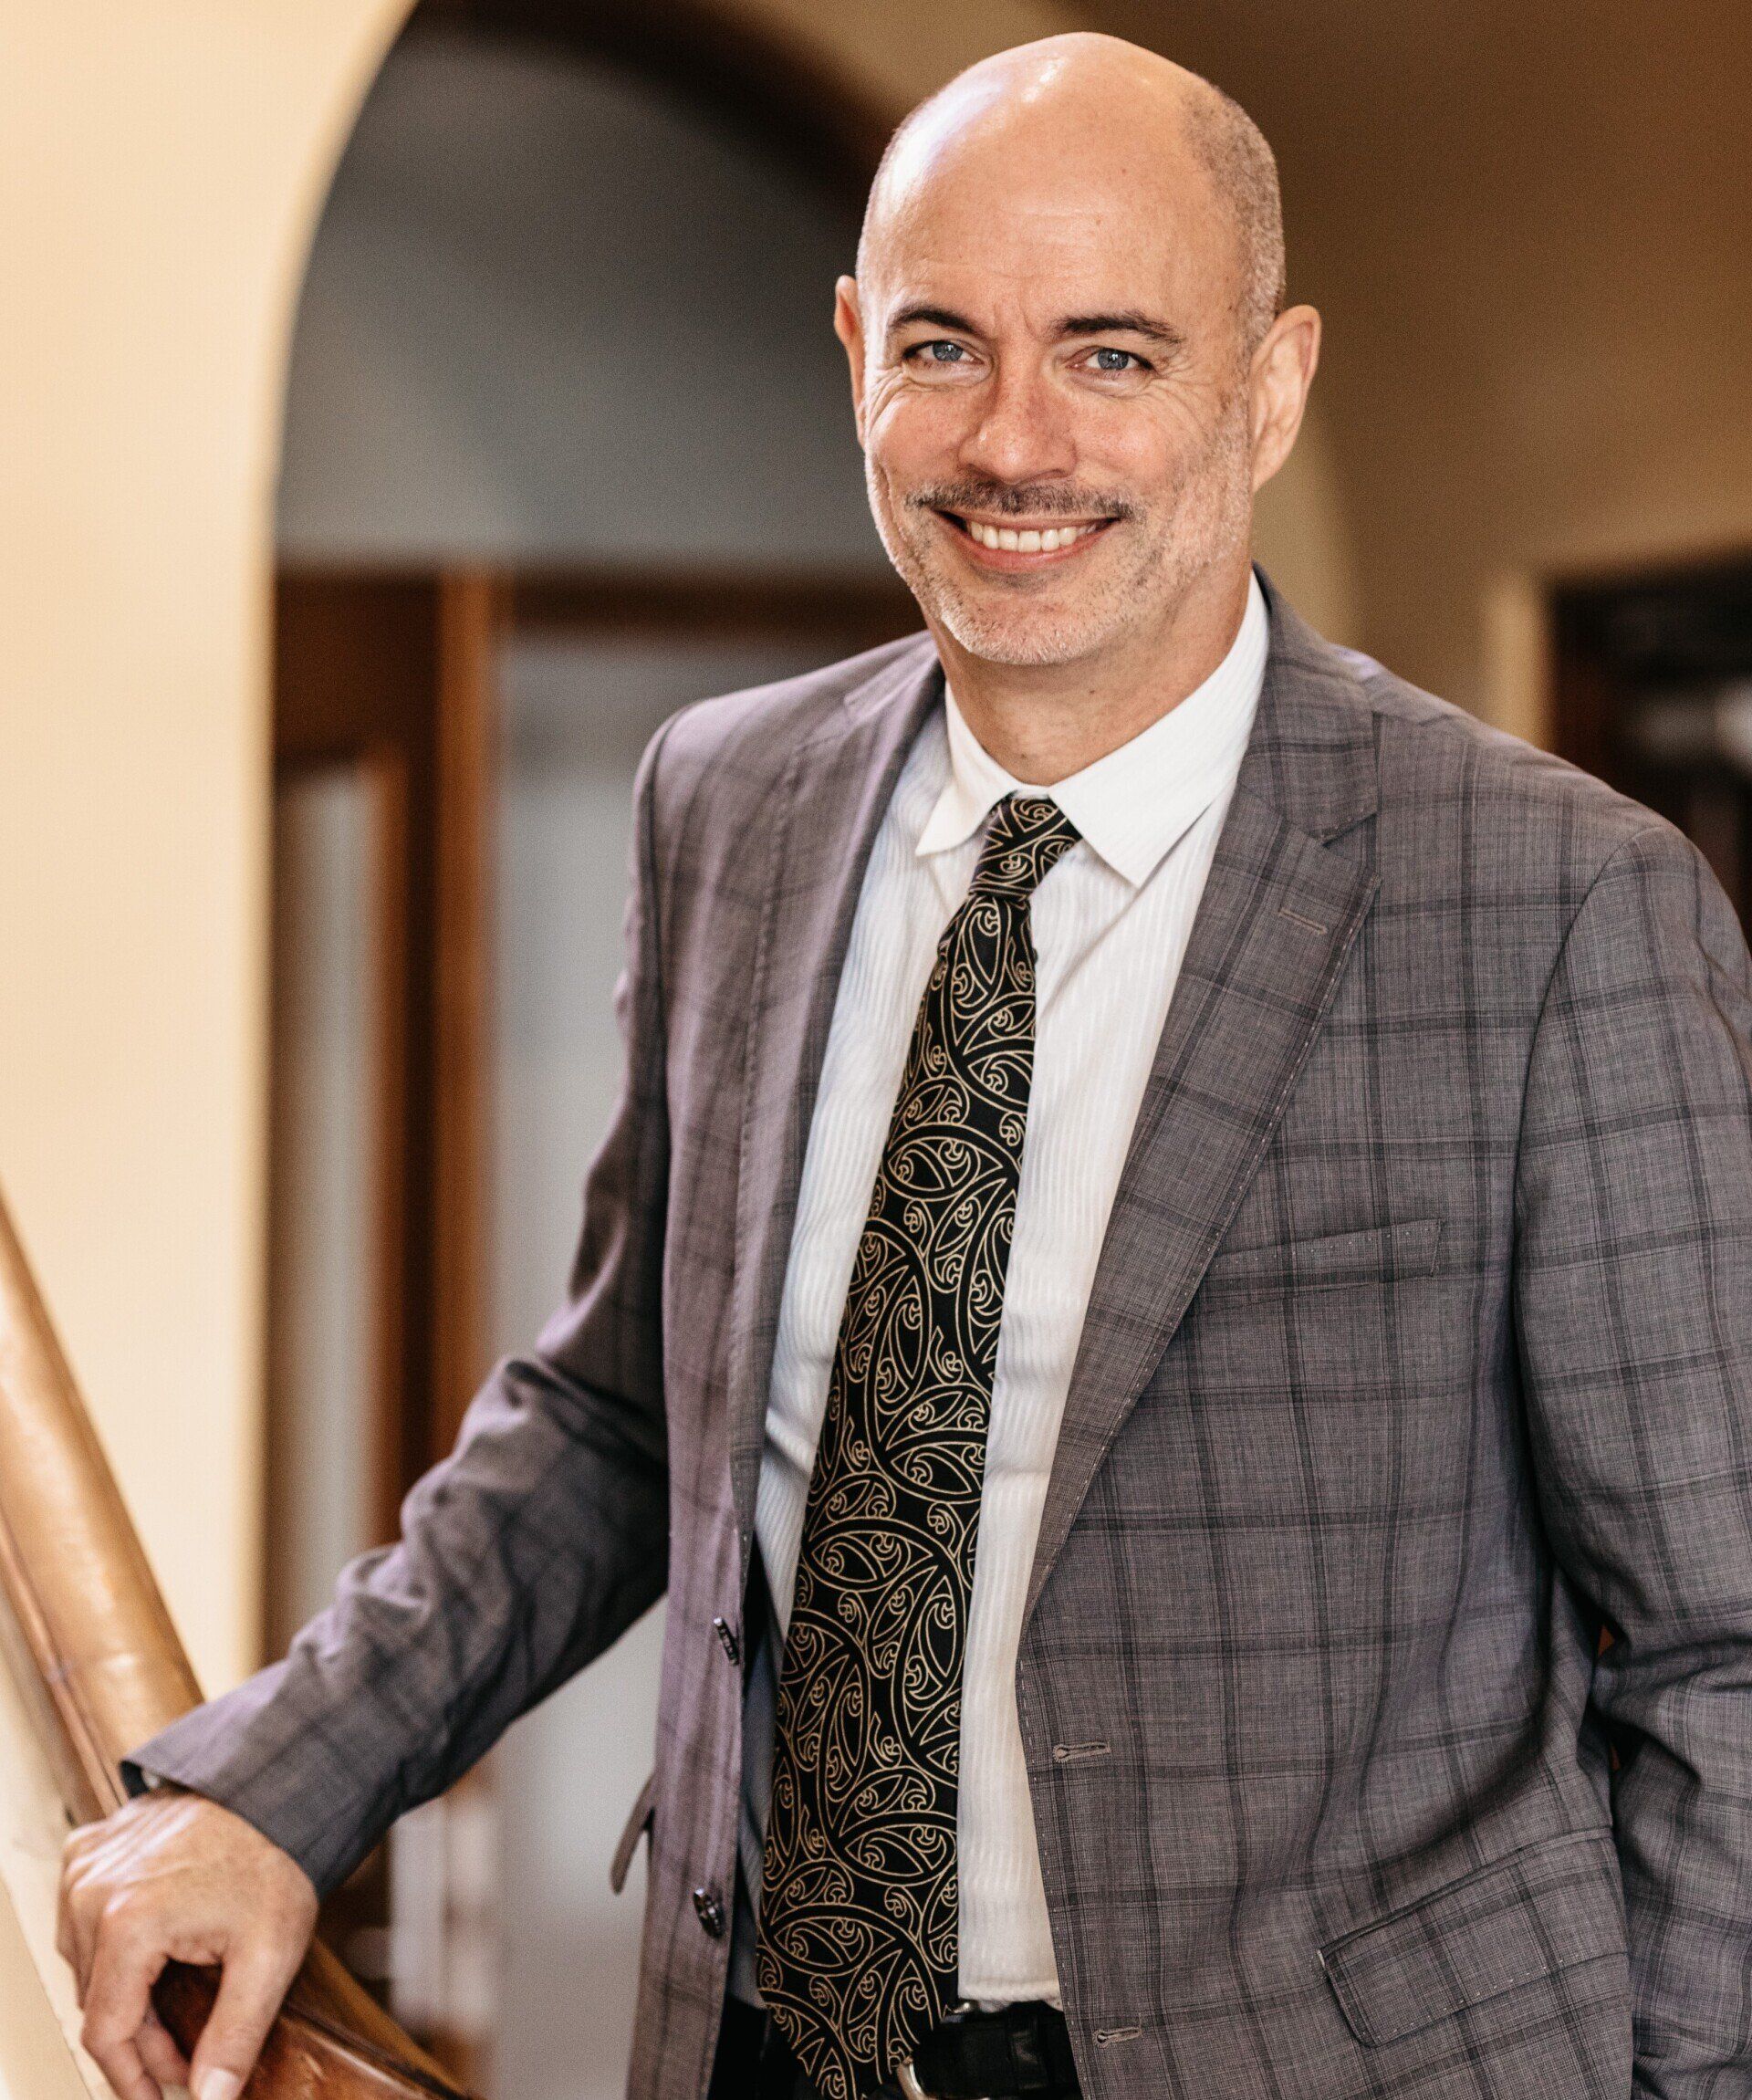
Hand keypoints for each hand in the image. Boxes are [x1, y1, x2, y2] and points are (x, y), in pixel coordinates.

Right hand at [58, 1787, 318, 2099]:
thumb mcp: (269, 1956)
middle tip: (185, 2053)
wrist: (275, 1786)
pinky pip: (83, 1920)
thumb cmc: (274, 1859)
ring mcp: (84, 1868)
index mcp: (125, 1924)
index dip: (134, 2078)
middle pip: (98, 2001)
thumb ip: (235, 2036)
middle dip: (139, 2037)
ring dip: (125, 1993)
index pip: (106, 2034)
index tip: (161, 2097)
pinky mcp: (88, 1850)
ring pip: (87, 1965)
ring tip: (173, 2005)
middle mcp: (90, 1894)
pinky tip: (150, 1951)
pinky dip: (110, 1945)